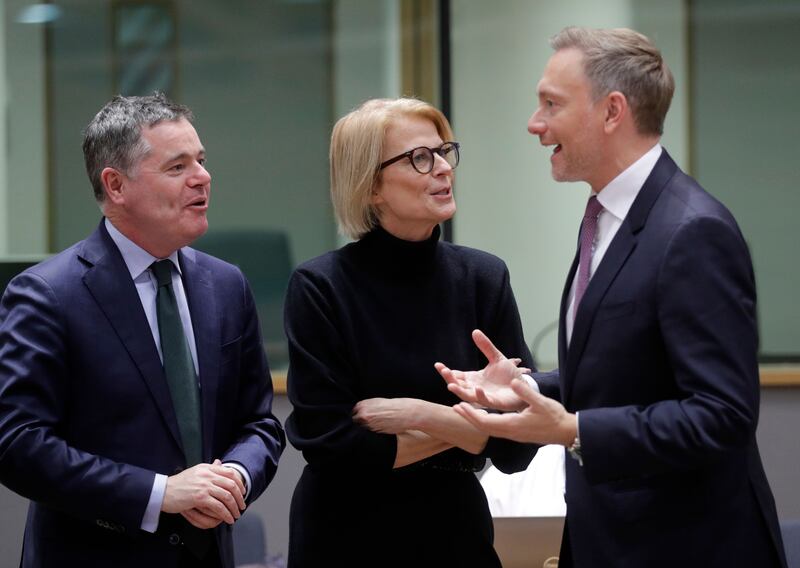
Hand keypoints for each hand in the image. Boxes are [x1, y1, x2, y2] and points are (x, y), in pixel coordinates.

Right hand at [161, 460, 245, 526]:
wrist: (163, 491)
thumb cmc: (179, 483)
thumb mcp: (195, 471)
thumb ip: (209, 468)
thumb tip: (220, 462)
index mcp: (208, 468)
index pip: (230, 473)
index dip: (239, 483)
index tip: (242, 492)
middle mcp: (208, 475)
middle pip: (232, 485)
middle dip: (240, 497)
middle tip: (242, 506)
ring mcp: (204, 486)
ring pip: (227, 496)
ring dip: (234, 508)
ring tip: (236, 515)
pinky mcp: (200, 497)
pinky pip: (218, 507)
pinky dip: (226, 514)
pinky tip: (228, 519)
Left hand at [353, 398, 421, 433]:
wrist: (406, 412)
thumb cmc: (394, 406)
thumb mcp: (379, 402)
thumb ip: (368, 407)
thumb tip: (360, 413)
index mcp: (363, 404)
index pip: (353, 412)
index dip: (357, 416)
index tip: (360, 419)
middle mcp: (363, 413)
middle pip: (354, 421)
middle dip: (358, 423)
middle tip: (366, 425)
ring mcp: (368, 423)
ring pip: (360, 429)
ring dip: (364, 429)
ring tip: (373, 427)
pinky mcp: (374, 431)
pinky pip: (368, 433)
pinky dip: (370, 433)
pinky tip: (377, 430)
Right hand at [436, 329, 530, 410]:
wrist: (524, 387)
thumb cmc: (509, 375)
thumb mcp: (496, 357)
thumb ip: (486, 346)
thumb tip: (475, 331)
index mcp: (474, 378)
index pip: (456, 375)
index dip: (446, 371)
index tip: (438, 364)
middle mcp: (476, 388)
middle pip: (458, 385)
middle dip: (449, 379)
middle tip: (443, 371)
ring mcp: (484, 396)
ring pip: (467, 395)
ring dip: (459, 391)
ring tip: (451, 385)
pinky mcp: (495, 402)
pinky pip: (485, 401)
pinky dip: (480, 395)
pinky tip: (477, 388)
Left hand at [453, 376, 575, 445]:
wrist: (565, 432)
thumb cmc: (554, 417)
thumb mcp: (540, 401)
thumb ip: (526, 392)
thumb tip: (513, 381)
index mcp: (512, 424)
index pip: (485, 422)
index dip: (470, 414)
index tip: (459, 405)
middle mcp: (509, 432)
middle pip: (483, 426)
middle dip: (469, 417)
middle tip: (455, 406)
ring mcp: (512, 434)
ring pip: (488, 428)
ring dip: (476, 419)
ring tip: (465, 409)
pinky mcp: (516, 433)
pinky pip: (495, 428)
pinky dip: (485, 421)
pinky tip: (483, 414)